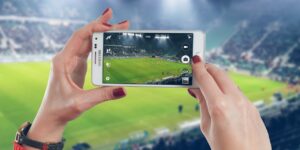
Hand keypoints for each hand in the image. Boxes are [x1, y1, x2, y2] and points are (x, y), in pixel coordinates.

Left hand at [25, 8, 128, 147]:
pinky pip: (89, 51)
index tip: (110, 26)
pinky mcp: (77, 66)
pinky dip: (99, 44)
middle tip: (117, 19)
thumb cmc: (60, 109)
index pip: (79, 37)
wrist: (51, 117)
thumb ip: (103, 95)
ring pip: (87, 42)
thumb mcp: (82, 102)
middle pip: (85, 36)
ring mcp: (72, 61)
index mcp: (62, 61)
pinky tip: (109, 41)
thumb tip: (123, 90)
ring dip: (101, 34)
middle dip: (101, 25)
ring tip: (116, 26)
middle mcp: (66, 57)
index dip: (94, 29)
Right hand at [187, 55, 270, 149]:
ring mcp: (246, 103)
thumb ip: (202, 104)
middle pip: (220, 74)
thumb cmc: (225, 149)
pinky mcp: (253, 107)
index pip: (206, 79)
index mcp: (220, 106)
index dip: (198, 68)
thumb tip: (196, 90)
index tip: (195, 60)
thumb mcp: (207, 127)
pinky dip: (228, 88)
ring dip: (218, 77)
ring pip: (230, 81)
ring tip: (209, 82)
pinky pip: (238, 91)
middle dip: (209, 68)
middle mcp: (235, 100)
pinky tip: (222, 95)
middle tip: (200, 67)